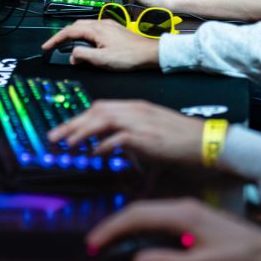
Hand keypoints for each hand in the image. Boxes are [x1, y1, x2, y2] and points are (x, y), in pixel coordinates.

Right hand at [41, 19, 160, 70]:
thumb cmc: (129, 56)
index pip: (69, 31)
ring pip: (85, 27)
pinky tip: (87, 44)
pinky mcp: (115, 30)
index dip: (55, 39)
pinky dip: (85, 36)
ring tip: (69, 46)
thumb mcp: (102, 59)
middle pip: (76, 26)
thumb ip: (83, 56)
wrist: (150, 53)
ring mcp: (109, 25)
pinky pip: (94, 29)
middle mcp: (101, 24)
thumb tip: (73, 55)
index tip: (46, 47)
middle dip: (63, 35)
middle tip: (55, 46)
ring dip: (74, 35)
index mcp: (96, 29)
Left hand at [46, 99, 201, 161]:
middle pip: (97, 110)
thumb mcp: (153, 131)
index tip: (65, 129)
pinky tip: (94, 154)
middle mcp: (136, 110)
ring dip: (81, 132)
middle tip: (54, 138)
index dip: (80, 118)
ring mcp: (141, 121)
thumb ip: (131, 135)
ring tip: (66, 145)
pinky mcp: (146, 136)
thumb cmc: (183, 138)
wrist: (206, 140)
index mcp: (137, 107)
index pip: (102, 107)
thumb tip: (110, 146)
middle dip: (72, 124)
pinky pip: (118, 138)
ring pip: (102, 120)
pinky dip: (103, 145)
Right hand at [86, 198, 260, 260]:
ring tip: (108, 244)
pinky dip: (142, 228)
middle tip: (93, 245)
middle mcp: (184, 206)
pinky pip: (159, 218)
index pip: (138, 215)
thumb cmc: (239, 258)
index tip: (93, 243)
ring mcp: (189, 210)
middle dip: (114, 226)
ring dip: (127, 226)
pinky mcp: (193, 218)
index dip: (112, 228)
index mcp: (183, 214)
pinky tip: (136, 242)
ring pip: (149, 212)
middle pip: (140, 210)